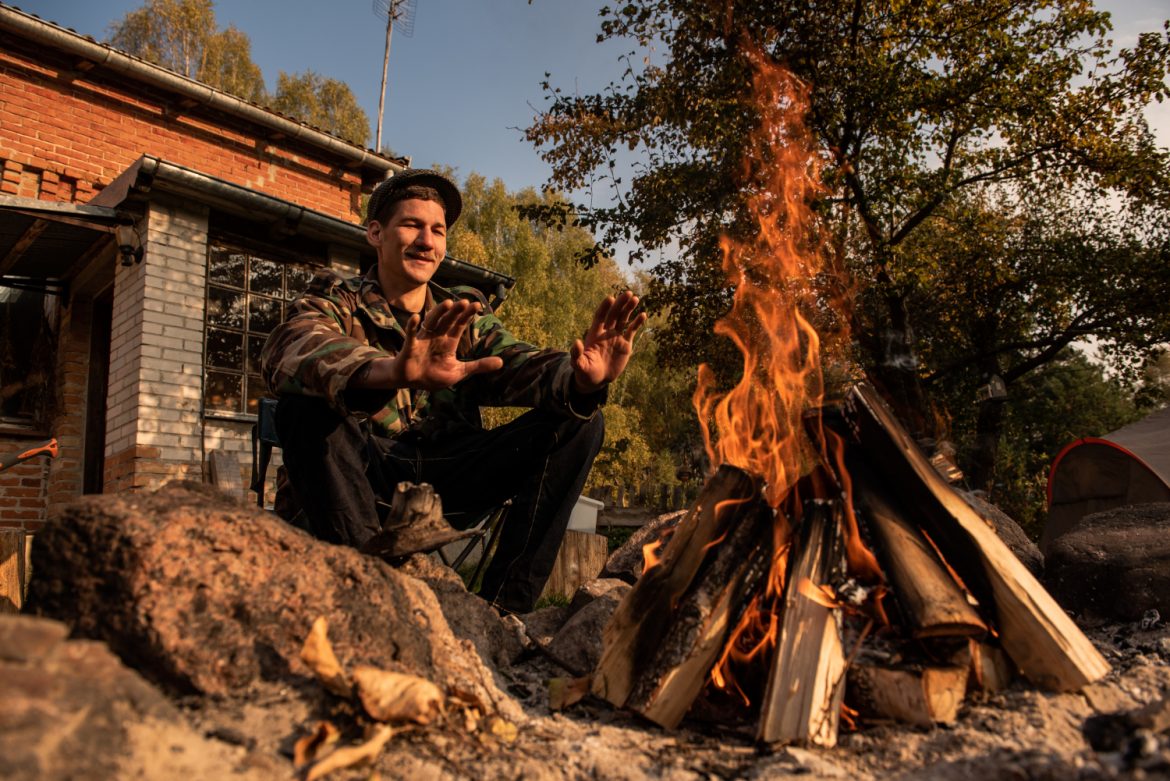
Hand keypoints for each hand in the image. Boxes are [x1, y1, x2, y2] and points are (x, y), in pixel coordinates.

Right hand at [353, 299, 502, 390]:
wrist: (413, 383)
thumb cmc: (435, 375)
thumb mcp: (460, 372)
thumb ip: (479, 366)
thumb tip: (502, 362)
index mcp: (449, 341)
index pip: (460, 325)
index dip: (467, 315)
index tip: (477, 305)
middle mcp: (437, 336)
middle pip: (448, 320)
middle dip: (457, 312)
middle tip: (465, 302)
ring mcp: (424, 339)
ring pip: (432, 322)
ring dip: (439, 313)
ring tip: (448, 304)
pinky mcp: (411, 346)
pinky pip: (411, 335)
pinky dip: (412, 326)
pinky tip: (416, 318)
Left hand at [571, 291, 647, 393]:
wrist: (597, 379)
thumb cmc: (585, 371)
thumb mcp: (579, 364)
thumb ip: (577, 354)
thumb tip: (576, 342)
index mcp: (594, 333)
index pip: (600, 316)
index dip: (605, 307)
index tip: (610, 298)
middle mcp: (606, 332)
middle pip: (614, 314)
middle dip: (620, 304)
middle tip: (628, 293)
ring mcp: (616, 337)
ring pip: (624, 319)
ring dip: (629, 309)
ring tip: (635, 298)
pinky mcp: (626, 344)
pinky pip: (632, 331)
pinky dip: (637, 323)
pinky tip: (643, 315)